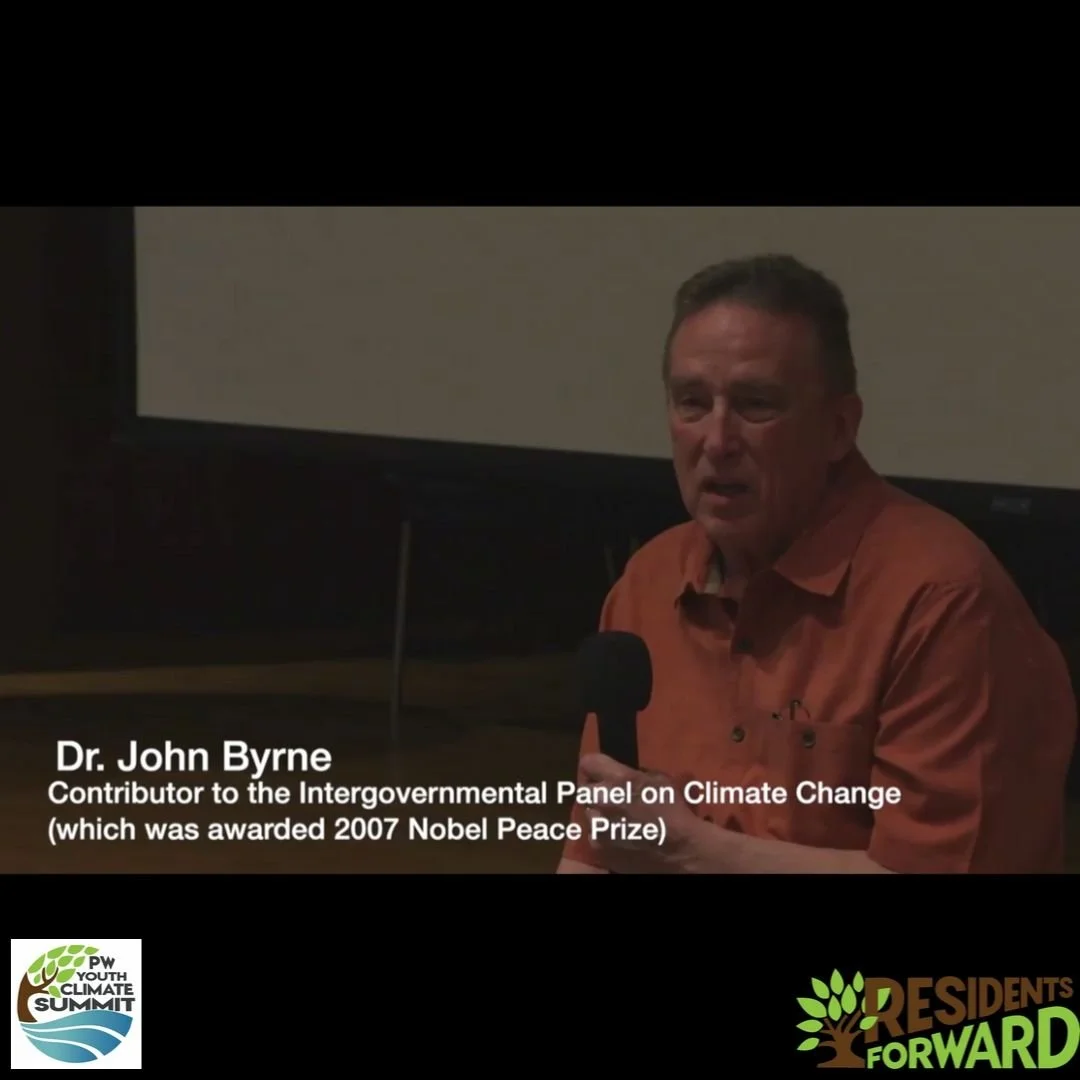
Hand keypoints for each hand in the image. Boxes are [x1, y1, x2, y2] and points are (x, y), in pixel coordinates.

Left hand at [578, 753, 707, 872]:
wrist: (680, 849)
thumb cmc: (673, 810)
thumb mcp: (658, 780)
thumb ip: (633, 774)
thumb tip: (619, 774)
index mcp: (617, 780)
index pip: (588, 762)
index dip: (595, 767)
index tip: (601, 772)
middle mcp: (601, 801)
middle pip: (585, 790)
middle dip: (597, 793)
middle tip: (612, 799)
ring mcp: (598, 827)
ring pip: (590, 815)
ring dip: (601, 815)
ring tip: (619, 822)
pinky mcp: (599, 848)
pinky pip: (596, 836)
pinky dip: (606, 836)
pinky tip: (622, 838)